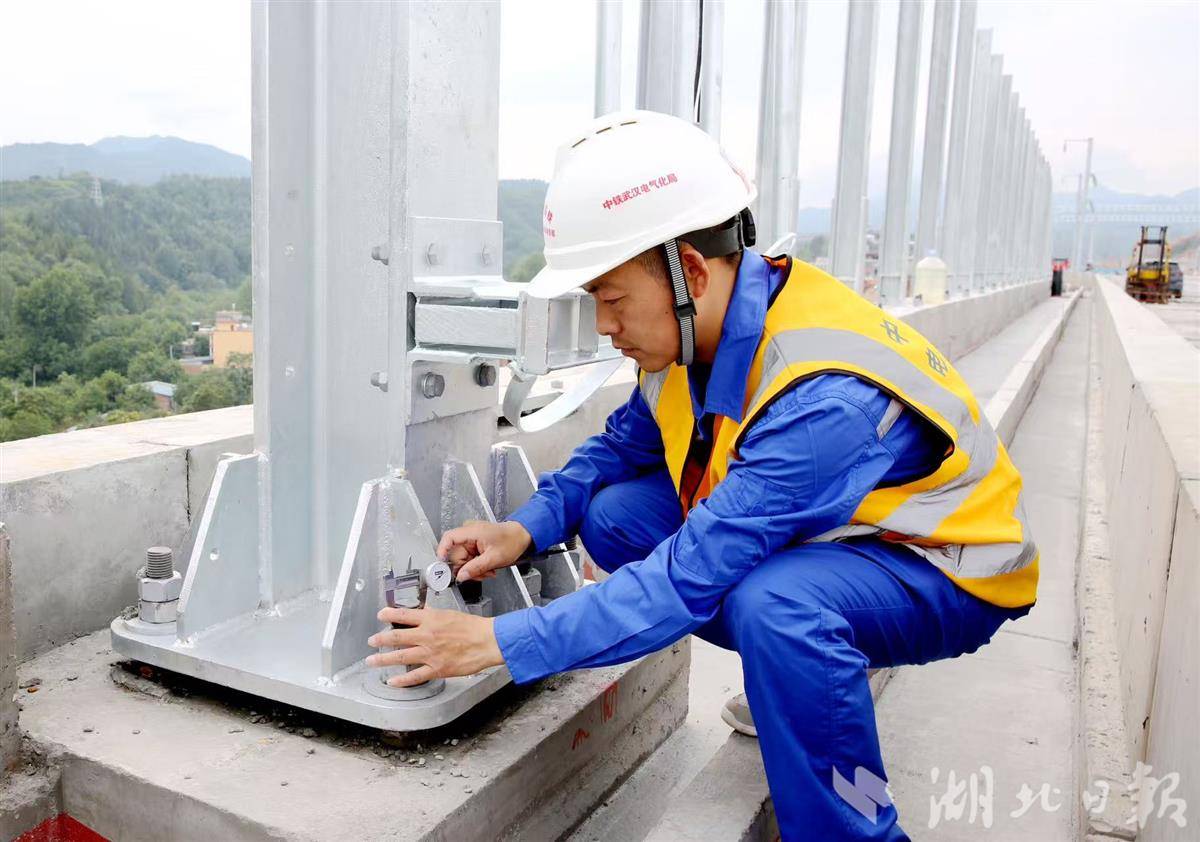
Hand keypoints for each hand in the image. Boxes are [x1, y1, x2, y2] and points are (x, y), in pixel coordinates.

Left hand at [365, 607, 503, 686]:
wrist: (487, 641)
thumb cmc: (473, 627)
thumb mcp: (450, 614)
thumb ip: (434, 615)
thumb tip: (423, 611)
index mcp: (431, 619)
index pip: (404, 615)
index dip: (388, 614)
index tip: (381, 614)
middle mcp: (427, 636)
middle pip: (396, 637)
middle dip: (380, 639)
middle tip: (371, 640)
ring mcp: (430, 654)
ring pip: (400, 657)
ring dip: (383, 659)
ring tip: (372, 661)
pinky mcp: (437, 669)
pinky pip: (415, 676)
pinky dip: (401, 680)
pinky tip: (392, 681)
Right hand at [437, 520, 531, 582]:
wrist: (522, 537)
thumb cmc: (512, 541)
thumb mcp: (494, 558)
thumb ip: (475, 568)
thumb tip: (460, 576)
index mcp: (472, 531)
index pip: (449, 538)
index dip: (442, 551)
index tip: (441, 565)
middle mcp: (469, 534)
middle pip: (456, 555)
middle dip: (467, 568)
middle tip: (480, 574)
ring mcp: (471, 541)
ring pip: (462, 561)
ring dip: (474, 570)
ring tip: (488, 571)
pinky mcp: (474, 547)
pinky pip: (468, 560)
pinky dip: (476, 567)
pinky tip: (487, 568)